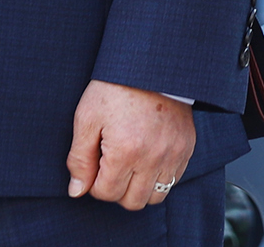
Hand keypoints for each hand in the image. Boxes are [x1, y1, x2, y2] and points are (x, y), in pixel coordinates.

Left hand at [65, 81, 194, 210]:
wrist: (149, 63)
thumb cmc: (115, 87)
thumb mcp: (87, 117)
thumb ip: (79, 158)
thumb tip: (77, 190)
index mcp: (126, 150)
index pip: (106, 193)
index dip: (94, 183)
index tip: (95, 163)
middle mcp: (153, 157)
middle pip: (131, 202)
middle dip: (116, 189)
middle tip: (110, 165)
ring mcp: (174, 153)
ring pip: (155, 196)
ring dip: (139, 187)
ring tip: (129, 164)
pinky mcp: (186, 147)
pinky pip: (173, 180)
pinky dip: (158, 176)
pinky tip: (147, 157)